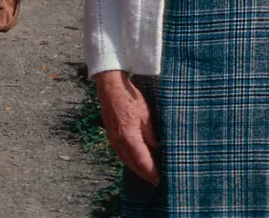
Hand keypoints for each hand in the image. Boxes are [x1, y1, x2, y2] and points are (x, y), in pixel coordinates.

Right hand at [95, 70, 159, 185]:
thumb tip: (156, 147)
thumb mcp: (146, 114)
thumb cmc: (130, 98)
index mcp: (130, 137)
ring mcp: (113, 139)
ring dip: (135, 169)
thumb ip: (150, 133)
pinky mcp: (110, 134)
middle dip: (144, 174)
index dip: (151, 172)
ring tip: (145, 174)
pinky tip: (133, 160)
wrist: (110, 87)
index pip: (142, 161)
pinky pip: (120, 153)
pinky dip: (128, 160)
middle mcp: (119, 142)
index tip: (159, 179)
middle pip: (132, 164)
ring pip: (125, 160)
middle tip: (154, 181)